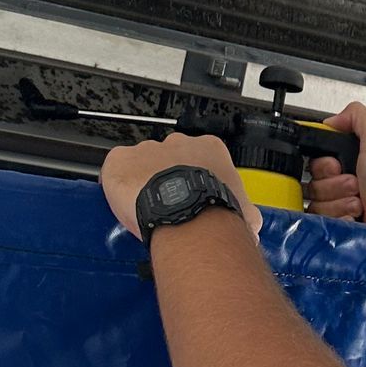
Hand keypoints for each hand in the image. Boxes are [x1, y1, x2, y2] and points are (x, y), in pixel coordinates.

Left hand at [99, 132, 260, 240]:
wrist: (187, 214)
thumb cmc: (216, 212)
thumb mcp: (244, 212)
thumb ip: (243, 210)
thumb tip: (250, 223)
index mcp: (210, 148)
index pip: (202, 160)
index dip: (198, 181)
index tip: (195, 198)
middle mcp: (178, 143)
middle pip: (171, 160)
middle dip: (171, 180)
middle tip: (172, 207)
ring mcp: (148, 149)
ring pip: (144, 165)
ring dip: (145, 184)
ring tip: (150, 210)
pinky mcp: (120, 160)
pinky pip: (115, 168)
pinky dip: (117, 185)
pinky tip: (126, 202)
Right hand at [305, 102, 365, 227]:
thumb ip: (356, 116)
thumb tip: (331, 120)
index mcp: (345, 160)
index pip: (314, 163)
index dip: (324, 167)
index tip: (338, 167)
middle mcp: (340, 182)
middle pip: (313, 185)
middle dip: (335, 186)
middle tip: (356, 184)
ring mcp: (338, 204)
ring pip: (317, 205)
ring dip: (340, 203)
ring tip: (360, 200)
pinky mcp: (340, 223)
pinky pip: (324, 222)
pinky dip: (341, 219)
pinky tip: (356, 215)